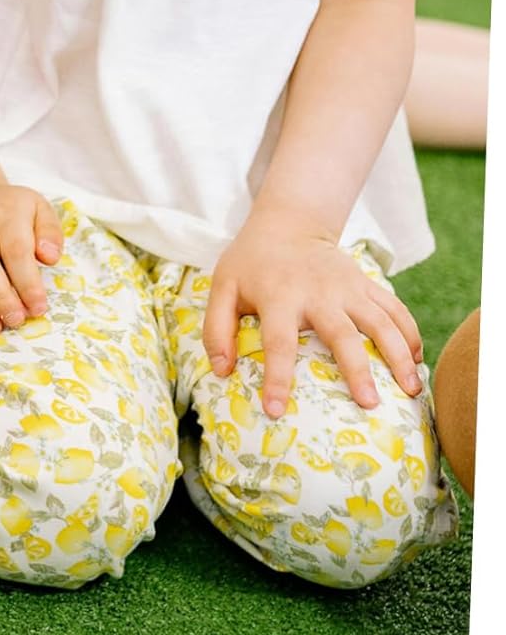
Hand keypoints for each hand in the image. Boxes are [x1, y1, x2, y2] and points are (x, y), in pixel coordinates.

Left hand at [204, 206, 423, 415]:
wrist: (288, 224)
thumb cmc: (250, 264)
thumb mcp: (221, 288)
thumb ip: (216, 329)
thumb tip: (222, 371)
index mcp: (279, 297)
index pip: (277, 343)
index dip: (276, 377)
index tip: (276, 410)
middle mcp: (319, 292)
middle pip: (342, 335)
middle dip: (358, 371)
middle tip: (369, 405)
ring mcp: (348, 287)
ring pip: (382, 322)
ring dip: (399, 355)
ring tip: (411, 390)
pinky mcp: (367, 284)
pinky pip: (395, 309)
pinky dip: (410, 333)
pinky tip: (417, 362)